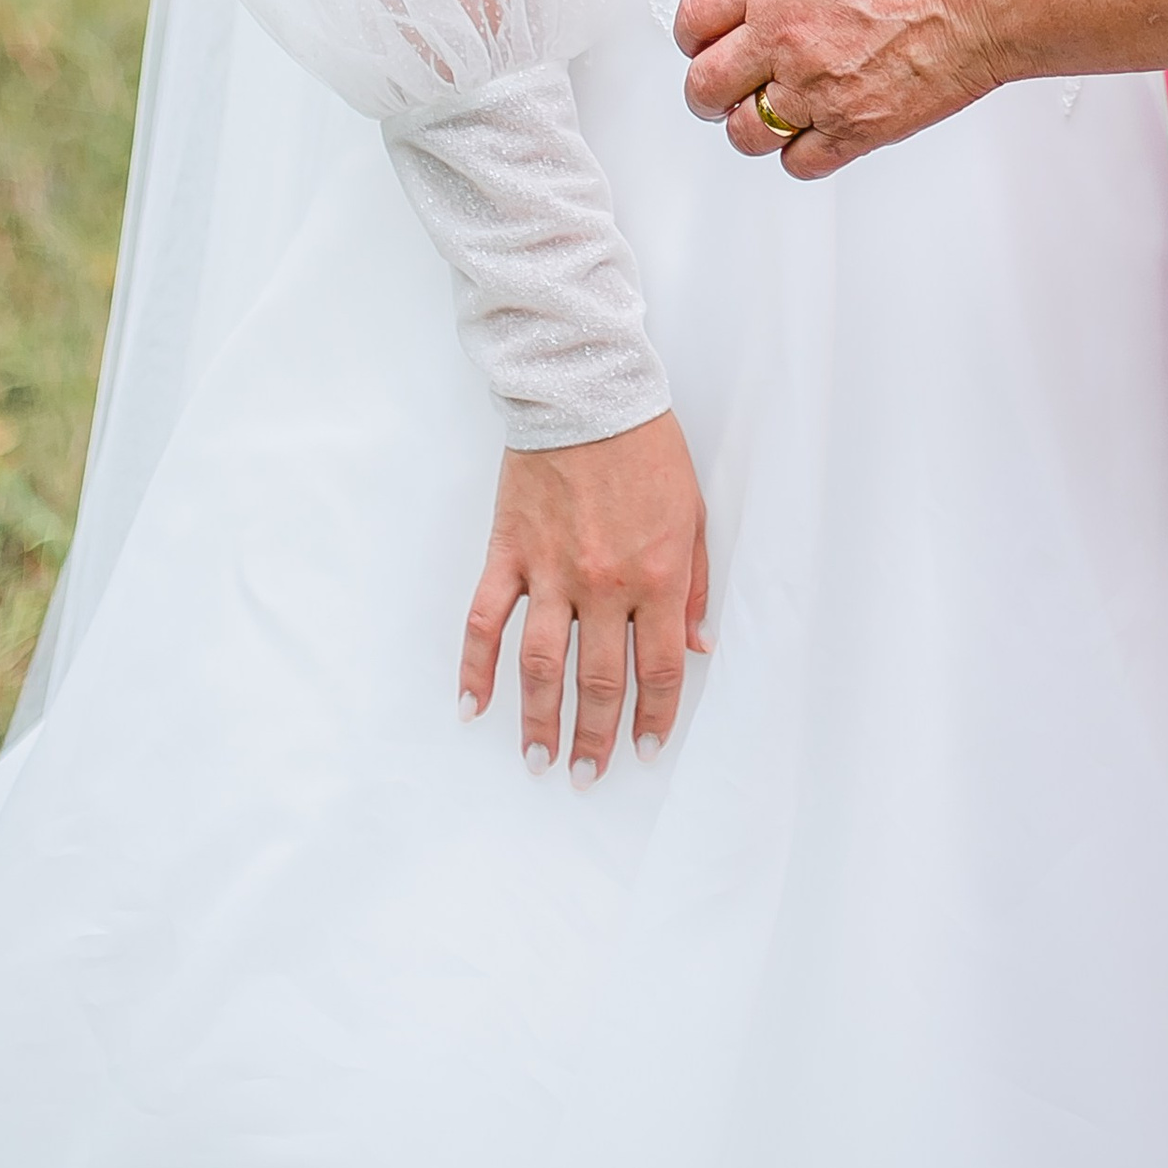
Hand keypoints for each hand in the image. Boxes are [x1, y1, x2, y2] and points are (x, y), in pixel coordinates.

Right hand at [459, 409, 709, 779]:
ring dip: (537, 721)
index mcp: (659, 574)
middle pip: (600, 681)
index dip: (653, 716)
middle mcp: (605, 583)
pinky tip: (471, 706)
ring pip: (539, 666)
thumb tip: (696, 646)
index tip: (644, 749)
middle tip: (587, 777)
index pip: (659, 667)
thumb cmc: (648, 448)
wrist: (589, 390)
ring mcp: (551, 571)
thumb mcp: (694, 512)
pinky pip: (485, 621)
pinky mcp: (508, 553)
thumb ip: (696, 584)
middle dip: (596, 737)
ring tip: (537, 760)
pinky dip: (474, 668)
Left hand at [675, 0, 1003, 180]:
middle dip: (709, 91)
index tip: (702, 45)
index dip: (694, 38)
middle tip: (725, 90)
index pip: (693, 19)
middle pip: (703, 85)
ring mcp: (815, 88)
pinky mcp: (853, 130)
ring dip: (754, 126)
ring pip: (744, 134)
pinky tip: (818, 131)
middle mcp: (783, 36)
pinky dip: (802, 153)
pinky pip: (797, 163)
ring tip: (776, 113)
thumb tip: (760, 3)